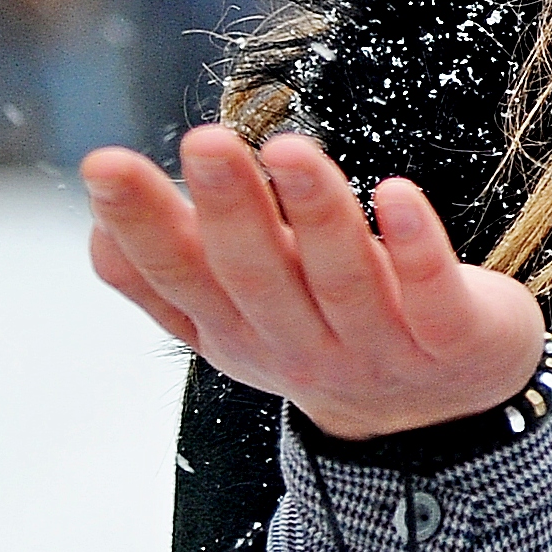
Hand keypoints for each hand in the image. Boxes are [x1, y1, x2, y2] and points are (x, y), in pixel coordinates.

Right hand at [81, 125, 548, 439]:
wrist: (443, 411)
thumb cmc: (326, 332)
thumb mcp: (241, 318)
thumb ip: (173, 279)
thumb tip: (96, 230)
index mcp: (237, 333)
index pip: (178, 279)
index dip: (140, 227)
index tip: (103, 165)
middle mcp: (300, 346)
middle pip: (258, 277)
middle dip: (230, 208)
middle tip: (205, 140)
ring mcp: (380, 348)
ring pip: (344, 279)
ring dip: (317, 212)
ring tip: (290, 148)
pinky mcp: (455, 340)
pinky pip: (433, 294)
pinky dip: (416, 246)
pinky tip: (398, 192)